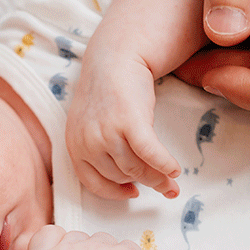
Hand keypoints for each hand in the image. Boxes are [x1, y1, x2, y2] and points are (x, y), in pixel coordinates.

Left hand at [68, 54, 180, 199]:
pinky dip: (165, 164)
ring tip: (172, 179)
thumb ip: (100, 149)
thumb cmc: (108, 92)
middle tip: (165, 186)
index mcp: (74, 144)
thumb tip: (127, 182)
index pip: (92, 182)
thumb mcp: (91, 123)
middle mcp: (87, 141)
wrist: (115, 57)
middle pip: (120, 176)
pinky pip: (150, 154)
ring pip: (136, 169)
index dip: (114, 192)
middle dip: (145, 184)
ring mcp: (106, 132)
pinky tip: (175, 169)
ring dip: (158, 177)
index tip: (132, 193)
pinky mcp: (129, 122)